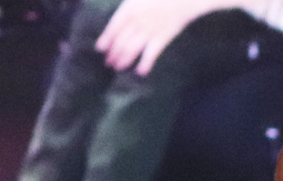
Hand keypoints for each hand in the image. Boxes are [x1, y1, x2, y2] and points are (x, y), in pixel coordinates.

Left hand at [96, 0, 241, 75]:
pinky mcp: (162, 38)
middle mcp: (136, 22)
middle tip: (109, 62)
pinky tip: (141, 71)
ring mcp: (149, 31)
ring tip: (118, 67)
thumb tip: (117, 24)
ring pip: (131, 49)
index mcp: (128, 10)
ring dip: (123, 60)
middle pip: (120, 41)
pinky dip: (145, 64)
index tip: (101, 50)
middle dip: (113, 54)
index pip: (112, 29)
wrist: (182, 0)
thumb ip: (127, 9)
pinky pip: (151, 54)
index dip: (105, 41)